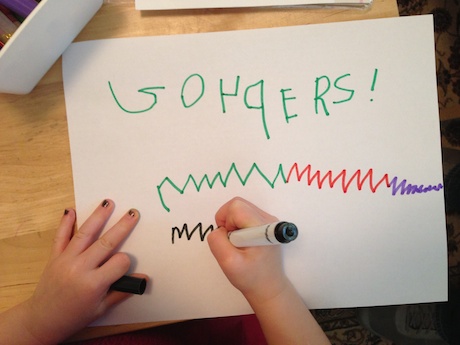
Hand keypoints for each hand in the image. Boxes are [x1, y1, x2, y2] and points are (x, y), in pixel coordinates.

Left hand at [21, 199, 145, 343]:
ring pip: (85, 233)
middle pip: (106, 242)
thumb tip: (143, 280)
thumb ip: (122, 291)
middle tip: (132, 213)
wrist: (42, 321)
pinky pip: (60, 237)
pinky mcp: (54, 257)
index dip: (125, 263)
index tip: (124, 265)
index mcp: (93, 284)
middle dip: (122, 226)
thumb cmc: (74, 316)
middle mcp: (80, 269)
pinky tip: (71, 211)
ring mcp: (66, 260)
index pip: (119, 263)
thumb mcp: (101, 308)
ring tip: (108, 203)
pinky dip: (65, 223)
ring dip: (98, 216)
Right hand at [208, 198, 329, 344]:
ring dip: (233, 223)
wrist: (269, 288)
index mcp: (262, 227)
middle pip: (238, 204)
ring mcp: (269, 221)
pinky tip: (243, 241)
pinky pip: (246, 215)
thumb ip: (218, 242)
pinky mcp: (266, 225)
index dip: (226, 220)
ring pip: (241, 208)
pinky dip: (238, 225)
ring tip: (237, 242)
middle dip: (228, 220)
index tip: (229, 239)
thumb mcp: (228, 263)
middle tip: (231, 240)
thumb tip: (220, 229)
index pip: (236, 207)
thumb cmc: (250, 277)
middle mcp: (268, 219)